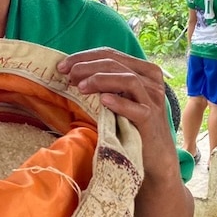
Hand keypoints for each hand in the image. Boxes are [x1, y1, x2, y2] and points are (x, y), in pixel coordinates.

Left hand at [57, 48, 192, 216]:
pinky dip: (118, 102)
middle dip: (87, 66)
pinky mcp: (152, 121)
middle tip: (66, 74)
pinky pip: (136, 108)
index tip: (63, 65)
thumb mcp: (118, 101)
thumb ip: (105, 85)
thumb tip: (72, 73)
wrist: (153, 162)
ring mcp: (153, 101)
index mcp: (143, 72)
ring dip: (100, 80)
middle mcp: (151, 82)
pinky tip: (102, 101)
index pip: (112, 54)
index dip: (85, 57)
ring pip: (127, 79)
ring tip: (79, 86)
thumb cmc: (131, 129)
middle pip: (116, 63)